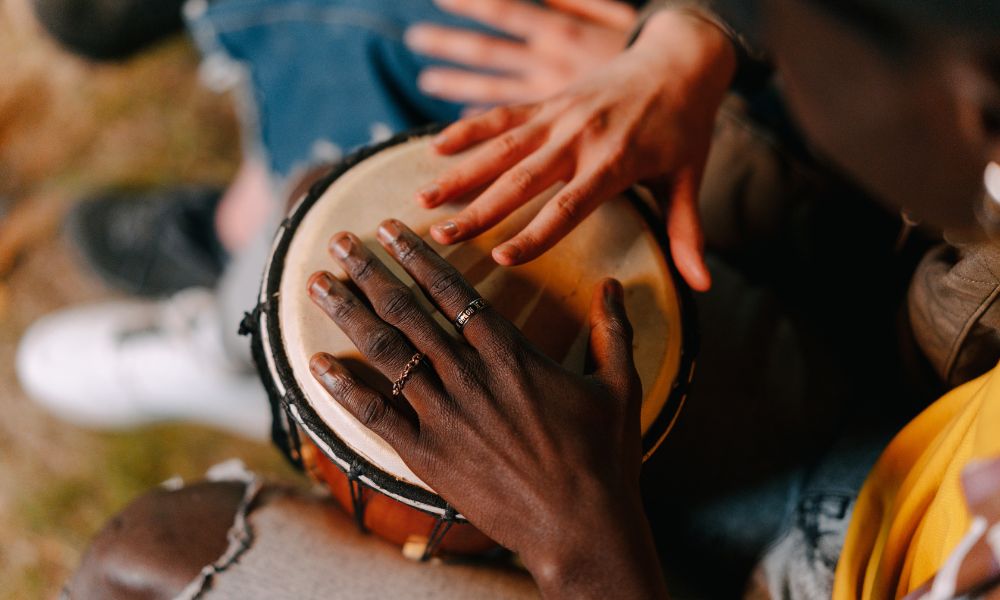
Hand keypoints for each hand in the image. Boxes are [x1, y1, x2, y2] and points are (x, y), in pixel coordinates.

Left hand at [307, 219, 666, 598]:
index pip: (452, 292)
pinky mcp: (429, 457)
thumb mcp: (621, 387)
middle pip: (408, 312)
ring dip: (348, 315)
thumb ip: (613, 331)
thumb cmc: (604, 460)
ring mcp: (445, 416)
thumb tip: (615, 285)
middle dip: (369, 272)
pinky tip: (316, 364)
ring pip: (386, 354)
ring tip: (317, 285)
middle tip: (336, 243)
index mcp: (511, 354)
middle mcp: (470, 376)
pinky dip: (343, 388)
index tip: (389, 229)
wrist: (582, 529)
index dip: (416, 257)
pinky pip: (377, 416)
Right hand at [416, 10, 736, 291]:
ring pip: (502, 147)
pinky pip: (502, 114)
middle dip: (479, 210)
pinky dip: (468, 129)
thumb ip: (687, 233)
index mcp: (615, 163)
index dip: (534, 234)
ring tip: (422, 199)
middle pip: (522, 180)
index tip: (500, 258)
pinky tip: (434, 148)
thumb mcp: (689, 178)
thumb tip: (701, 287)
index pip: (568, 207)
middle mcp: (581, 138)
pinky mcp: (549, 100)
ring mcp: (560, 116)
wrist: (680, 58)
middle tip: (441, 237)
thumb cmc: (685, 126)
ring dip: (460, 173)